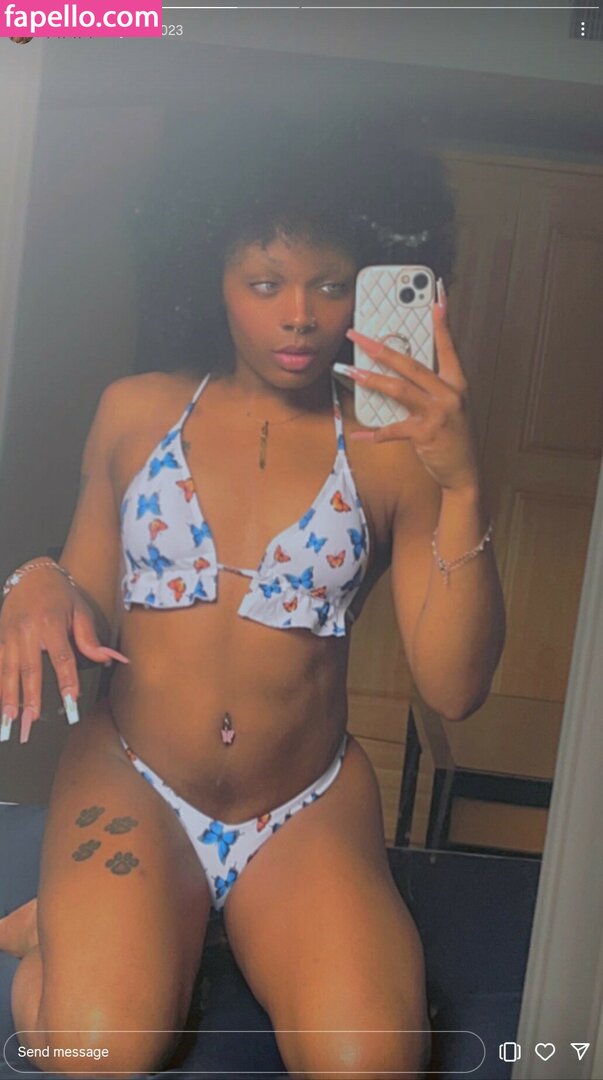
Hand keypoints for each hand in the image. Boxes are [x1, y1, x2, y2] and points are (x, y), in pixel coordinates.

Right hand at [0, 566, 127, 744]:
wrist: (32, 574)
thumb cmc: (60, 594)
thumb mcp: (80, 610)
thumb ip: (89, 637)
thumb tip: (108, 659)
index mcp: (50, 623)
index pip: (61, 658)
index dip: (67, 681)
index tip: (71, 702)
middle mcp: (27, 630)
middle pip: (29, 668)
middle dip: (30, 696)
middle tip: (31, 719)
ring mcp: (10, 633)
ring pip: (7, 669)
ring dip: (8, 695)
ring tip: (9, 717)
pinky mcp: (0, 636)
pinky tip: (0, 701)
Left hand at [343, 290, 479, 492]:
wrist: (463, 471)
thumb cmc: (453, 437)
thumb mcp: (450, 407)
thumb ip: (430, 388)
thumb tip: (399, 373)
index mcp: (456, 383)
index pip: (448, 348)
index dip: (442, 324)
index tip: (437, 299)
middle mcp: (449, 394)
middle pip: (411, 365)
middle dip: (381, 348)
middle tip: (359, 337)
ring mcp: (437, 413)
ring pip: (398, 390)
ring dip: (370, 380)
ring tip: (349, 372)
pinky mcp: (424, 434)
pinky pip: (392, 429)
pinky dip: (374, 433)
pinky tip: (359, 434)